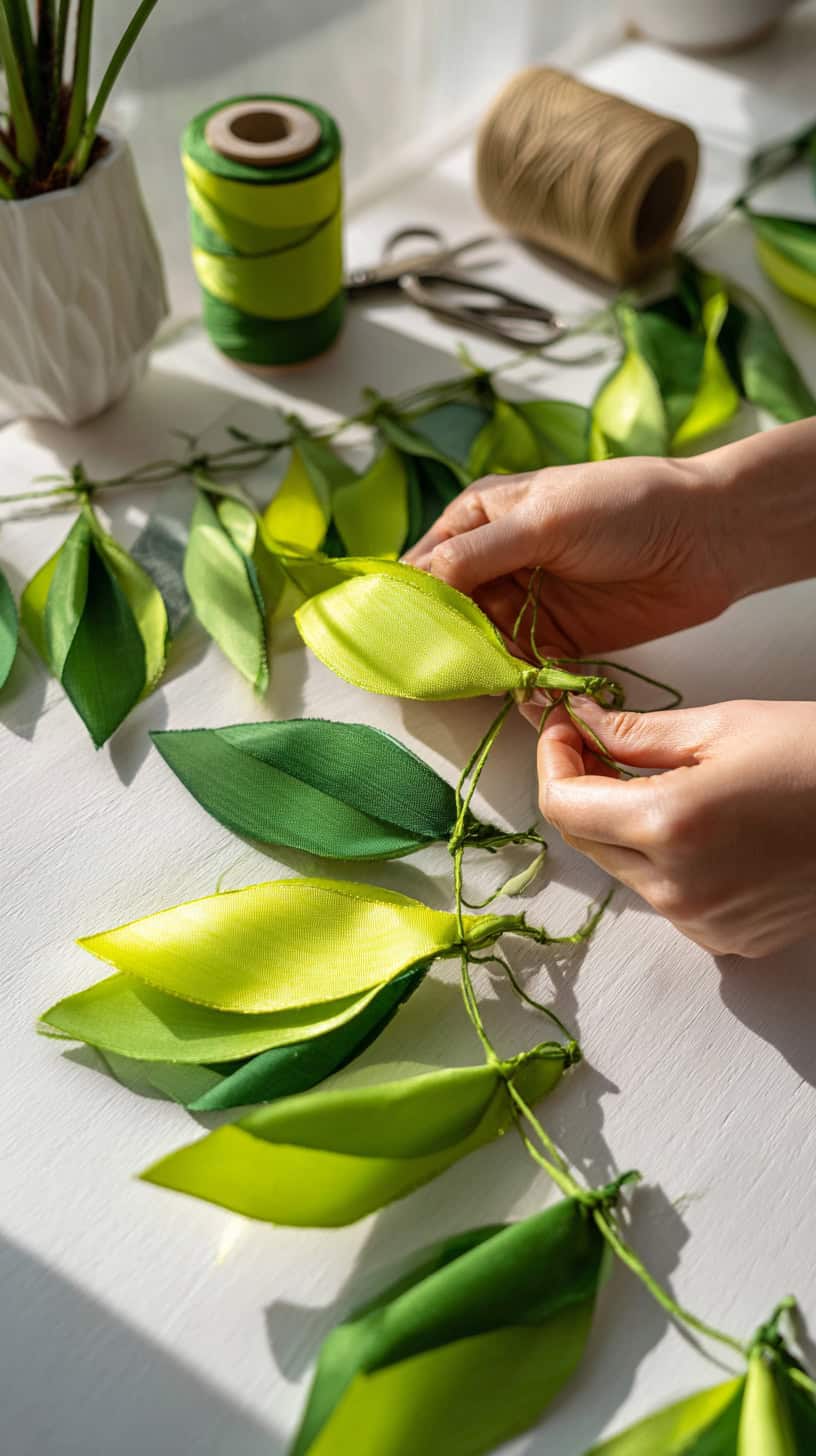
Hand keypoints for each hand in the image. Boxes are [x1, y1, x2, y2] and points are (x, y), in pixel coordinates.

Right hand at [404, 454, 732, 656]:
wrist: (707, 537)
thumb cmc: (626, 505)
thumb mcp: (542, 519)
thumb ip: (477, 554)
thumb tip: (416, 584)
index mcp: (480, 518)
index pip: (423, 566)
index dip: (404, 603)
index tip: (392, 639)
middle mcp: (495, 562)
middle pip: (445, 614)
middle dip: (439, 644)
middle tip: (433, 674)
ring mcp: (525, 603)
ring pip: (480, 646)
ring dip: (478, 669)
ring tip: (479, 686)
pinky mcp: (556, 640)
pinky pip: (520, 668)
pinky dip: (515, 683)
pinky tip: (517, 693)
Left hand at [523, 695, 815, 957]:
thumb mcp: (722, 725)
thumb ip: (634, 733)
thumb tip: (577, 724)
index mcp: (669, 826)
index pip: (563, 805)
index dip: (552, 760)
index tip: (563, 727)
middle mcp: (677, 888)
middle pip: (586, 840)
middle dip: (581, 789)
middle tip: (597, 743)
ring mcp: (703, 922)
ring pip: (624, 871)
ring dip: (622, 825)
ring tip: (657, 778)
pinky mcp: (729, 939)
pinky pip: (667, 898)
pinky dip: (664, 860)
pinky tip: (700, 824)